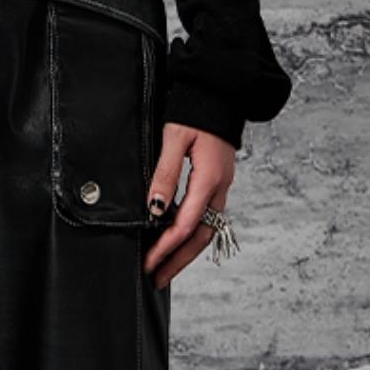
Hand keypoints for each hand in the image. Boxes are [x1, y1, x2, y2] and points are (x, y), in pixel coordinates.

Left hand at [142, 121, 236, 289]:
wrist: (220, 91)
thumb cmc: (195, 111)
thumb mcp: (174, 139)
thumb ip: (165, 175)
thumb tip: (155, 209)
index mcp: (208, 179)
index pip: (184, 225)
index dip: (164, 248)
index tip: (147, 263)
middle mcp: (219, 188)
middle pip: (200, 237)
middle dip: (178, 261)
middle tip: (157, 278)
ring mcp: (222, 186)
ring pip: (207, 229)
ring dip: (187, 251)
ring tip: (167, 267)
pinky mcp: (219, 182)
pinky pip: (208, 216)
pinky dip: (194, 233)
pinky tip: (178, 239)